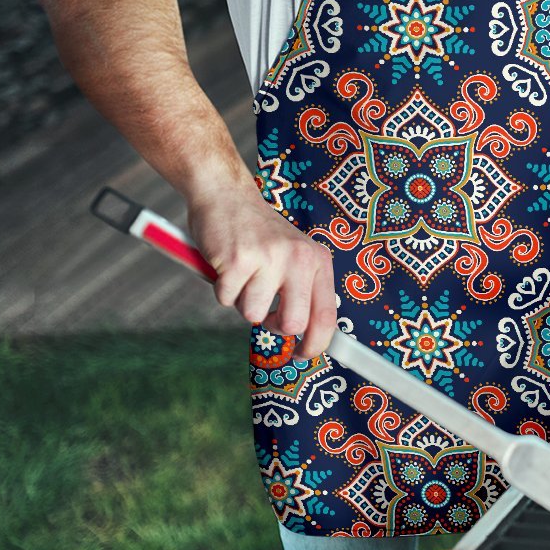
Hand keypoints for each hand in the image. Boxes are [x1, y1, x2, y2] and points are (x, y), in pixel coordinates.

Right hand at [188, 188, 336, 360]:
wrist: (226, 195)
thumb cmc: (259, 233)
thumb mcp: (294, 255)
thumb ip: (303, 289)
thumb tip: (306, 336)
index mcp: (317, 260)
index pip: (327, 316)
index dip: (316, 344)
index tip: (302, 355)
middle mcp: (299, 259)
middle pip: (292, 324)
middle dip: (273, 326)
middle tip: (263, 310)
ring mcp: (269, 258)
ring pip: (253, 314)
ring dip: (242, 301)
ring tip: (243, 274)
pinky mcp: (238, 260)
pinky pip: (226, 299)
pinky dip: (222, 289)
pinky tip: (227, 265)